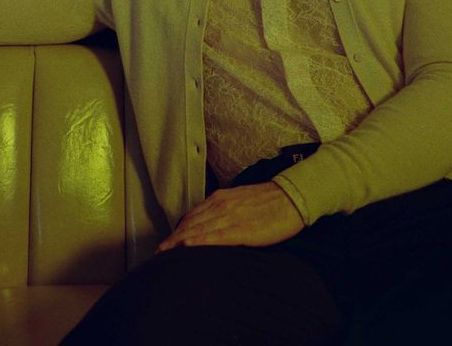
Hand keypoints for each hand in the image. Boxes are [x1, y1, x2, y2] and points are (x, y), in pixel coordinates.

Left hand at [157, 182, 304, 252]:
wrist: (293, 196)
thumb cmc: (270, 201)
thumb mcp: (241, 200)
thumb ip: (225, 210)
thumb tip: (212, 224)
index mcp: (220, 199)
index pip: (192, 216)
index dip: (177, 230)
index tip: (166, 242)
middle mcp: (221, 205)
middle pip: (190, 224)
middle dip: (173, 239)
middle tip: (158, 252)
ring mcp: (230, 216)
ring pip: (198, 230)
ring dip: (179, 242)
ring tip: (165, 253)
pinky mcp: (243, 229)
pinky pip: (216, 236)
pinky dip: (200, 241)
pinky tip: (187, 247)